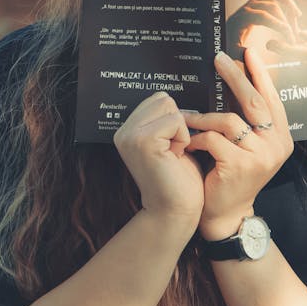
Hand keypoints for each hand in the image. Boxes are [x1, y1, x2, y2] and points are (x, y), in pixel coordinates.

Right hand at [113, 92, 204, 231]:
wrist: (176, 211)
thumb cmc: (179, 178)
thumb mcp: (171, 141)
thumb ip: (166, 119)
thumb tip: (177, 94)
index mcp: (127, 130)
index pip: (158, 99)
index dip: (174, 119)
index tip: (171, 145)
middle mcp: (123, 131)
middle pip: (163, 99)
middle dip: (177, 123)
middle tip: (172, 151)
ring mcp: (130, 135)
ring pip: (170, 107)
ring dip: (181, 131)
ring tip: (173, 154)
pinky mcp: (142, 141)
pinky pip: (175, 121)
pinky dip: (183, 139)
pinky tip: (175, 158)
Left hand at [181, 49, 293, 240]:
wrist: (226, 214)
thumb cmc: (231, 174)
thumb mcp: (247, 146)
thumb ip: (247, 120)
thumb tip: (235, 78)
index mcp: (282, 137)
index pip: (271, 99)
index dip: (260, 74)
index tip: (249, 51)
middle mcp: (277, 145)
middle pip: (255, 102)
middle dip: (236, 77)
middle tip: (218, 59)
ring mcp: (261, 156)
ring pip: (229, 120)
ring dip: (203, 117)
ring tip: (186, 118)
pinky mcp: (240, 166)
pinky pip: (213, 139)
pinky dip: (196, 137)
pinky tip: (186, 141)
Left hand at [226, 0, 301, 51]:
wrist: (226, 31)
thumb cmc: (230, 41)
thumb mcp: (233, 50)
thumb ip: (241, 53)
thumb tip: (250, 52)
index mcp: (243, 16)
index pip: (264, 16)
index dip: (279, 25)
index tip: (290, 38)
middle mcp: (249, 5)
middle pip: (272, 6)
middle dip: (285, 21)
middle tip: (294, 36)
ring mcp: (255, 0)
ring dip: (288, 2)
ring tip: (298, 15)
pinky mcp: (260, 0)